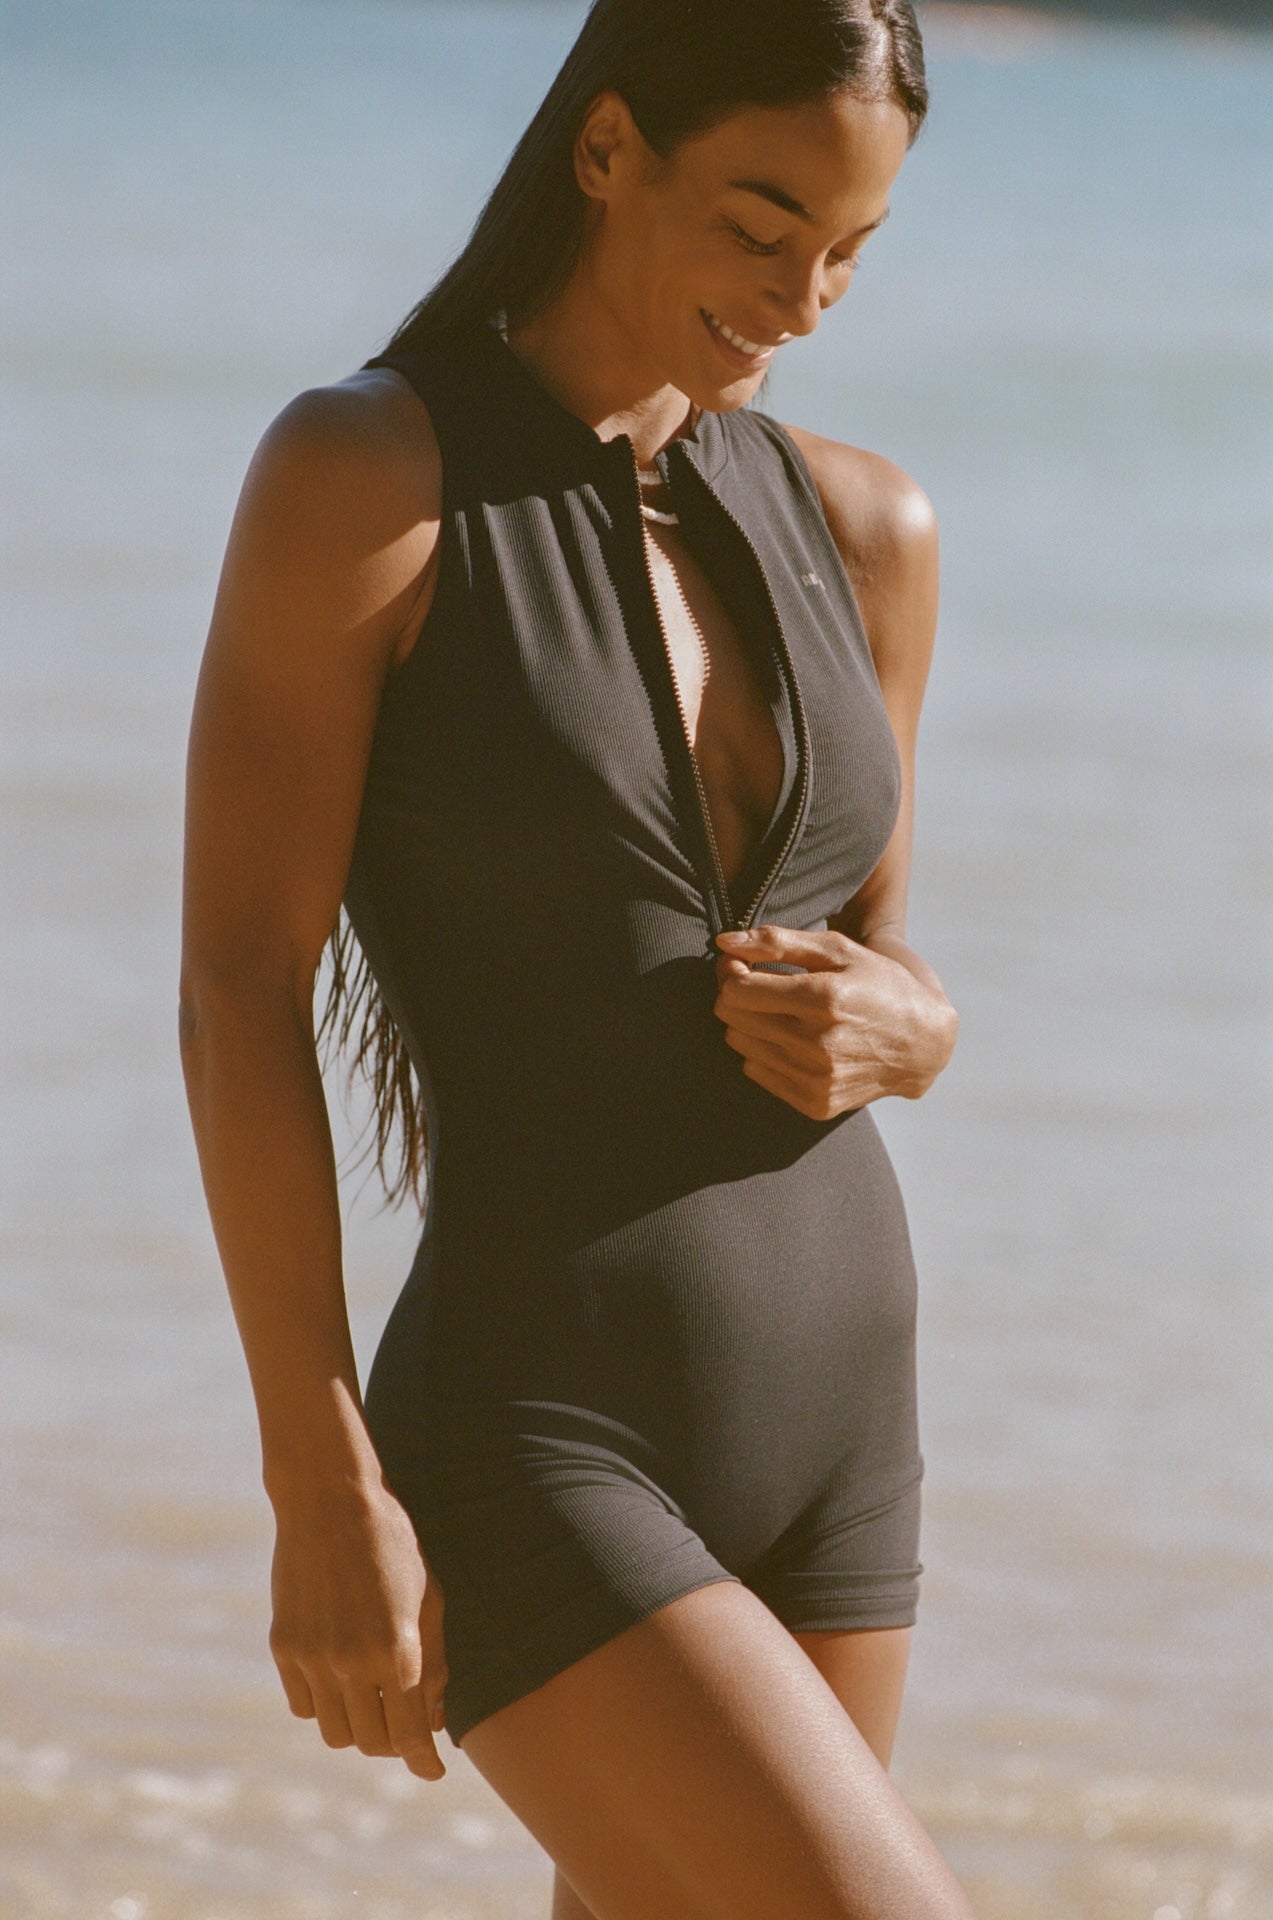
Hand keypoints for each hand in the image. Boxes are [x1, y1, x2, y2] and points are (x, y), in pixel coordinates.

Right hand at [268, 1478, 448, 1779]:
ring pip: (335, 1734)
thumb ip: (434, 1664)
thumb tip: (431, 1722)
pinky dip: (323, 1705)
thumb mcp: (430, 1598)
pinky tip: (338, 1679)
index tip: (432, 1770)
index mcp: (399, 1650)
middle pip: (372, 1743)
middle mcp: (353, 1663)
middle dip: (393, 1743)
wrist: (330, 1502)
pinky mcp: (283, 1648)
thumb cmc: (393, 1546)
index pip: (410, 1735)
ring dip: (357, 1728)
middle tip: (403, 1725)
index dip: (423, 1760)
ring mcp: (313, 1658)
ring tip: (371, 1701)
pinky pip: (303, 1707)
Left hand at [713, 923, 957, 1120]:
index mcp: (824, 999)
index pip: (738, 989)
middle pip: (733, 1017)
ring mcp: (817, 1079)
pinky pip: (756, 1071)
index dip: (730, 972)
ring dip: (748, 1023)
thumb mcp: (839, 950)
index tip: (740, 964)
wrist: (923, 1044)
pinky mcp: (815, 1103)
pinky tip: (790, 1038)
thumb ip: (779, 941)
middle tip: (755, 984)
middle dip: (735, 995)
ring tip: (777, 1011)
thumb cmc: (879, 985)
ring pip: (740, 1044)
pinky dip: (764, 1051)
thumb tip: (723, 941)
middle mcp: (819, 1044)